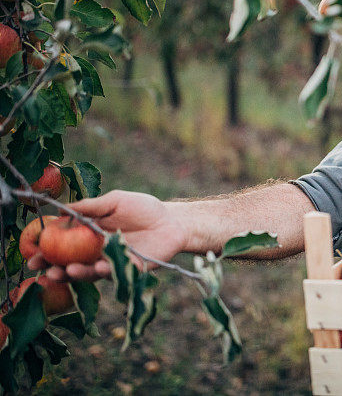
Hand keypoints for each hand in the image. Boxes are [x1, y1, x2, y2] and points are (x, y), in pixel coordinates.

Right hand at [28, 190, 188, 281]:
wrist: (173, 220)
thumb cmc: (144, 208)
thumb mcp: (115, 201)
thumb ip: (90, 206)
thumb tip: (61, 209)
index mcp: (90, 236)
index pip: (64, 246)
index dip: (48, 252)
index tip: (34, 255)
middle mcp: (98, 252)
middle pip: (72, 264)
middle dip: (56, 269)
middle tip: (44, 270)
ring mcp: (113, 262)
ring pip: (91, 272)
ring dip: (78, 273)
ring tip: (67, 270)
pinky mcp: (130, 270)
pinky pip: (115, 272)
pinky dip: (105, 271)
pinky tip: (98, 267)